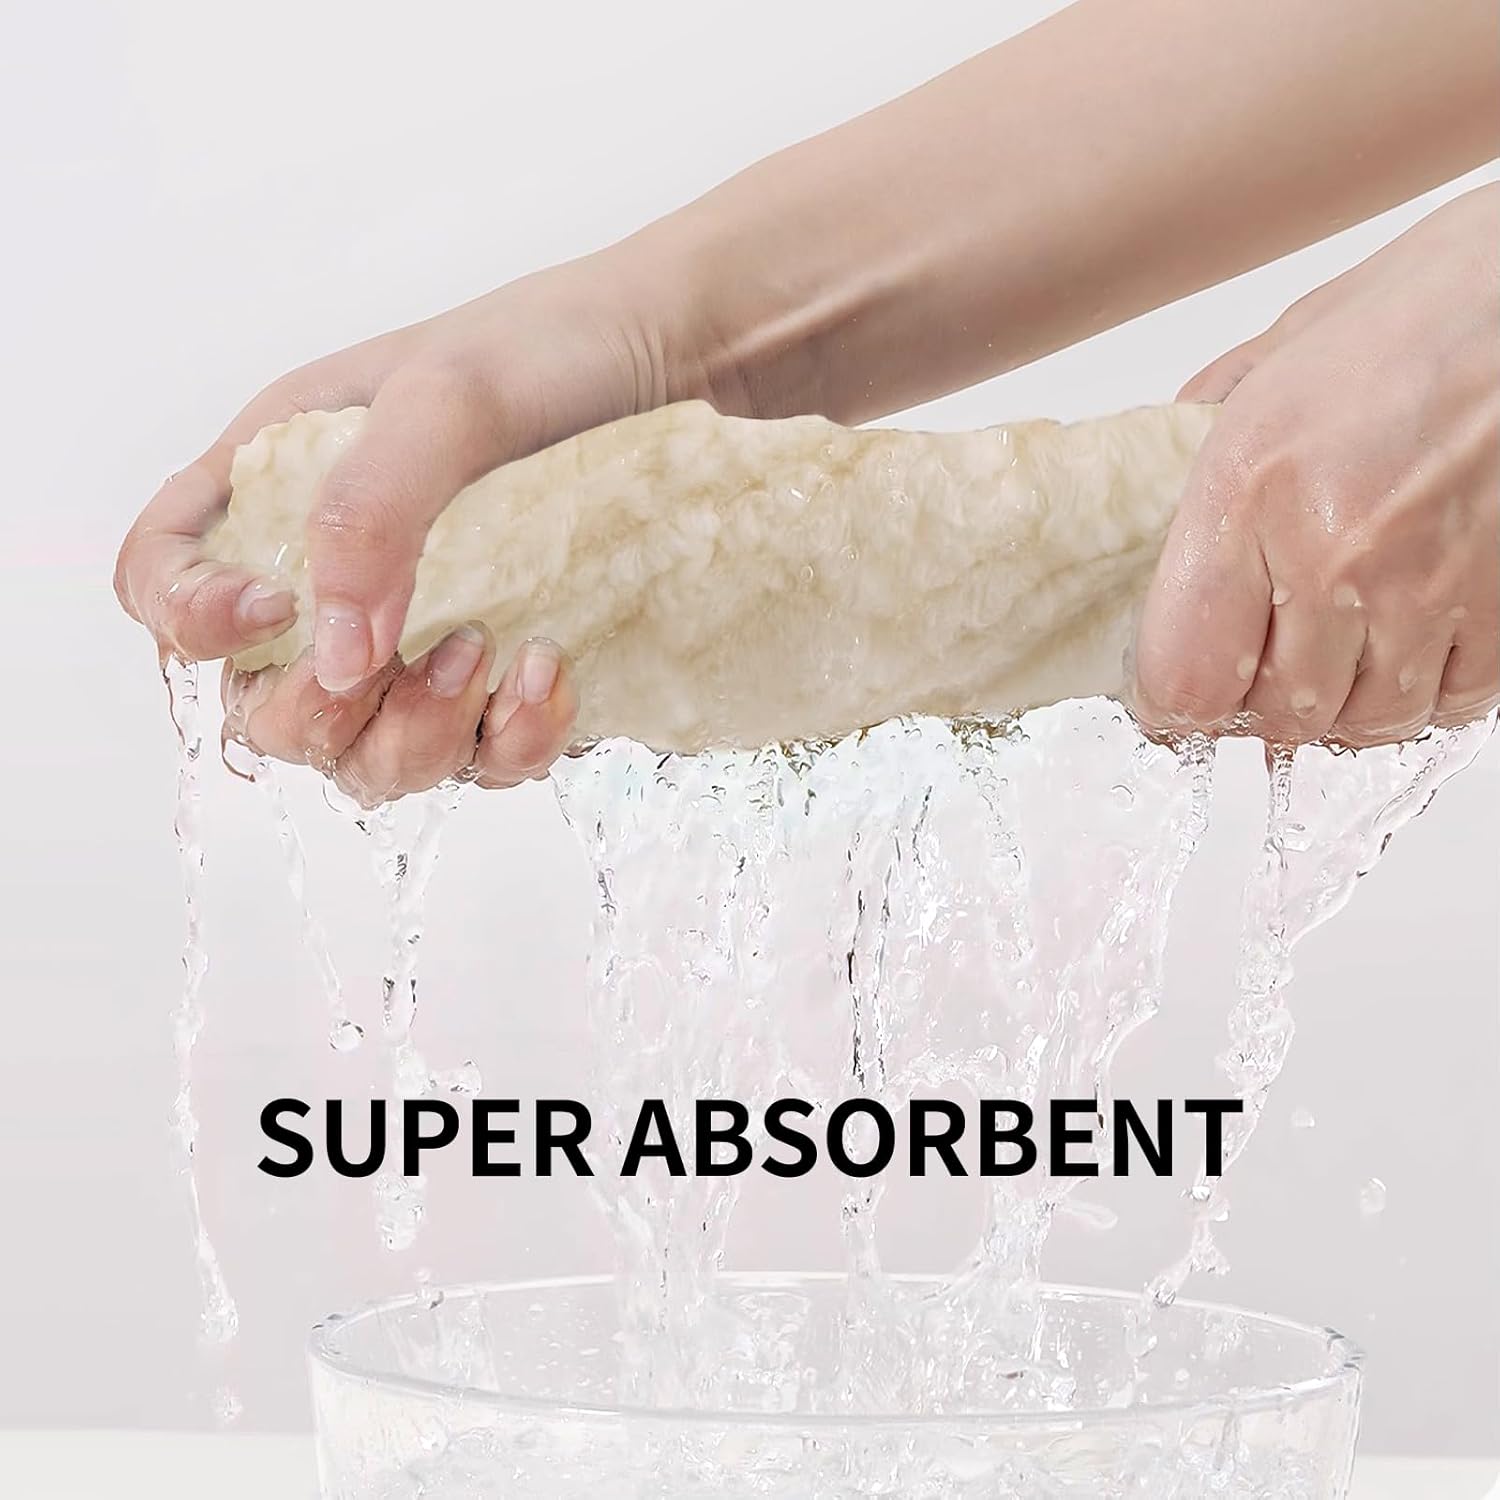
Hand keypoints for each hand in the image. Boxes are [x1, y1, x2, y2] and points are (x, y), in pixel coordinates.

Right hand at [116, 250, 690, 801]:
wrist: (700, 364)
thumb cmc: (562, 348)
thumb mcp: (448, 396)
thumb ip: (368, 510)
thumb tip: (337, 657)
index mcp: (282, 481)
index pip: (163, 578)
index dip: (187, 619)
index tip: (272, 614)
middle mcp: (341, 570)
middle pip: (262, 705)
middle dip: (320, 712)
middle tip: (408, 654)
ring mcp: (425, 635)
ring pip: (367, 756)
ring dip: (419, 738)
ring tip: (491, 656)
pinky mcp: (511, 677)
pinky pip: (482, 760)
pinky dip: (512, 742)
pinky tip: (554, 672)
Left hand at [1132, 185, 1499, 747]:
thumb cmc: (1426, 305)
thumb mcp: (1277, 360)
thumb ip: (1206, 444)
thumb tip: (1159, 506)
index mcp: (1250, 490)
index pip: (1184, 676)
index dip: (1171, 703)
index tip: (1174, 692)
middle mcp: (1336, 553)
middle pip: (1275, 715)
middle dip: (1259, 703)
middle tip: (1261, 662)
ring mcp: (1429, 586)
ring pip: (1364, 723)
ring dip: (1342, 705)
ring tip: (1336, 654)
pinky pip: (1450, 704)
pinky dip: (1422, 693)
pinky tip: (1409, 646)